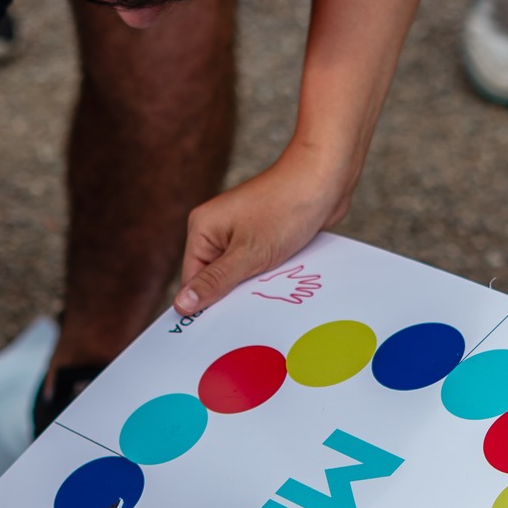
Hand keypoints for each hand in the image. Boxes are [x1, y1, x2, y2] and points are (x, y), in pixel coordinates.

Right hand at [174, 145, 354, 314]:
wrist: (326, 179)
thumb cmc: (286, 209)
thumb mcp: (248, 254)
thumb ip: (215, 282)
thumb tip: (181, 305)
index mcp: (202, 228)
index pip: (193, 280)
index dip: (207, 305)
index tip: (223, 329)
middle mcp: (216, 229)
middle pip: (216, 279)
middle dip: (234, 296)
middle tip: (252, 313)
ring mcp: (240, 231)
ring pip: (240, 274)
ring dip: (255, 287)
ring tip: (271, 293)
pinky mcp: (262, 234)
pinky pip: (258, 265)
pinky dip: (269, 275)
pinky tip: (283, 282)